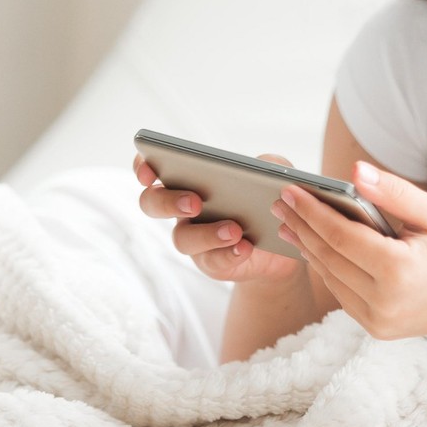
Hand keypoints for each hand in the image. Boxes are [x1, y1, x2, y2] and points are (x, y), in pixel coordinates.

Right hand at [134, 151, 301, 285]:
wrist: (283, 242)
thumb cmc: (266, 200)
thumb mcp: (272, 176)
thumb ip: (268, 164)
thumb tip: (260, 166)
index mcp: (187, 179)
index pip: (151, 170)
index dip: (143, 167)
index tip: (149, 171)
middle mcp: (181, 209)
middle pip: (153, 204)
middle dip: (168, 202)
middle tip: (195, 202)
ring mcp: (193, 238)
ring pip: (182, 238)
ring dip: (207, 233)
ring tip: (235, 229)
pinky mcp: (211, 262)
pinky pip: (211, 261)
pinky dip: (227, 253)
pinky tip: (244, 247)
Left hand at [270, 161, 426, 342]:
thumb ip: (394, 194)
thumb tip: (353, 173)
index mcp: (399, 271)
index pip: (341, 236)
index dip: (312, 212)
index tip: (290, 190)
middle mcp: (384, 302)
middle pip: (329, 257)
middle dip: (302, 226)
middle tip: (279, 200)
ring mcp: (379, 321)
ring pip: (330, 278)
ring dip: (308, 248)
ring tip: (289, 221)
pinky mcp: (377, 328)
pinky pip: (342, 293)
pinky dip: (326, 268)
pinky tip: (313, 246)